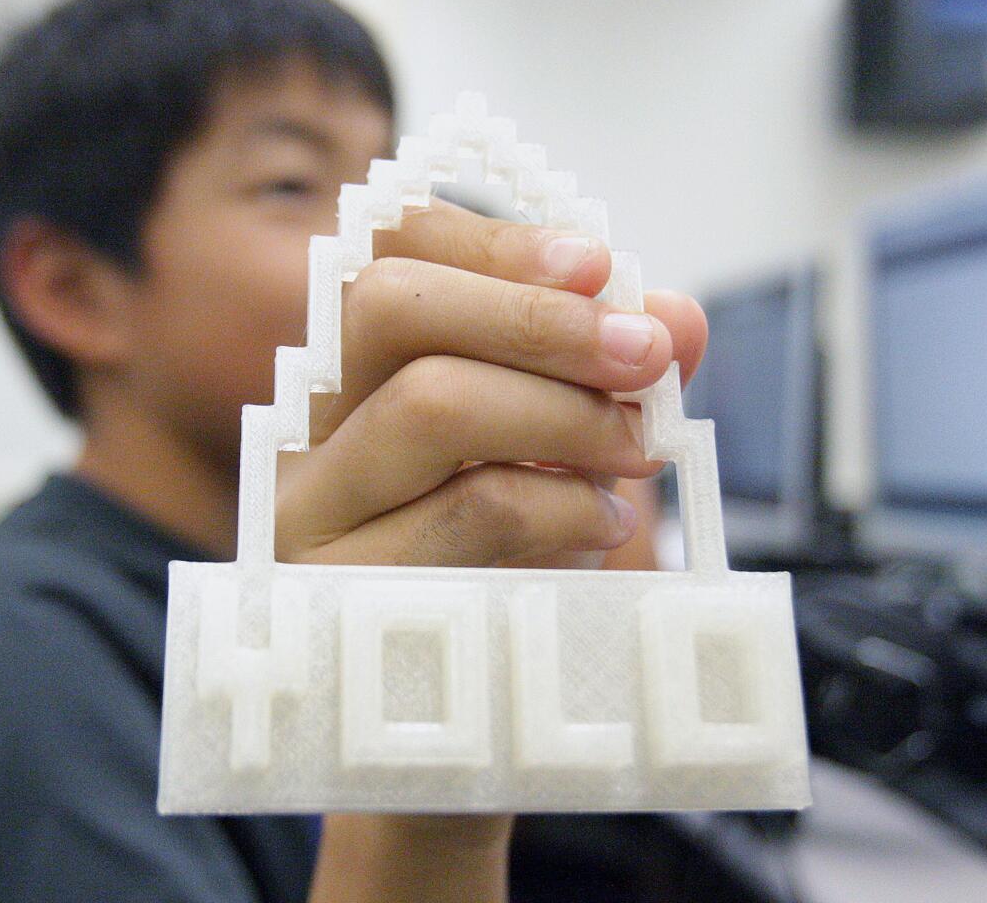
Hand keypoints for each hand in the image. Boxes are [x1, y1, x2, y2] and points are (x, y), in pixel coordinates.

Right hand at [281, 200, 706, 902]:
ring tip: (634, 453)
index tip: (601, 266)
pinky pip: (473, 513)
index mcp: (352, 387)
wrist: (455, 742)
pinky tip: (603, 529)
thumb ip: (610, 390)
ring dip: (567, 414)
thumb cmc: (508, 590)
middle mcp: (309, 437)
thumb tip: (678, 316)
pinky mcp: (341, 601)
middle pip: (388, 308)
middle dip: (539, 315)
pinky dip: (567, 506)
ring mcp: (313, 519)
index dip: (492, 244)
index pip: (383, 260)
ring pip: (431, 405)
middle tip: (646, 353)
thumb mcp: (564, 473)